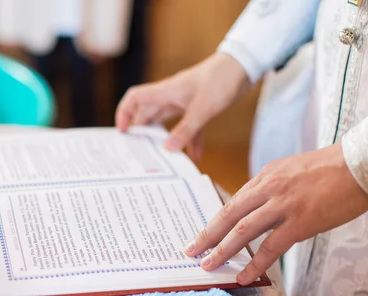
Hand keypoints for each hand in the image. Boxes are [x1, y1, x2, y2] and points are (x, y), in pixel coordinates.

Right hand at [115, 53, 249, 160]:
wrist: (244, 66)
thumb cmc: (221, 80)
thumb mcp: (203, 109)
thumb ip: (186, 131)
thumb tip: (168, 149)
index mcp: (166, 92)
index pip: (135, 98)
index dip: (125, 113)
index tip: (123, 132)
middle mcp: (171, 96)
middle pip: (148, 114)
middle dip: (142, 132)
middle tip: (138, 151)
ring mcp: (184, 102)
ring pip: (166, 122)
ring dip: (163, 138)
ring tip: (160, 158)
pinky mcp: (199, 107)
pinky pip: (190, 127)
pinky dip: (190, 141)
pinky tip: (195, 157)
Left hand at [184, 143, 367, 284]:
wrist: (362, 162)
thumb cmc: (333, 168)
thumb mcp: (294, 170)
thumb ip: (276, 188)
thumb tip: (263, 210)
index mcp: (267, 175)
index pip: (234, 201)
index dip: (217, 220)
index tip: (205, 233)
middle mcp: (268, 188)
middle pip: (229, 214)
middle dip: (207, 234)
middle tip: (191, 250)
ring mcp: (283, 205)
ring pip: (243, 231)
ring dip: (222, 250)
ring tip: (208, 265)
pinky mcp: (300, 221)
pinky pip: (271, 247)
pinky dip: (255, 263)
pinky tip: (243, 275)